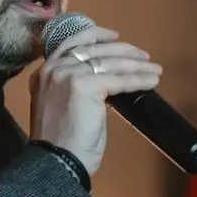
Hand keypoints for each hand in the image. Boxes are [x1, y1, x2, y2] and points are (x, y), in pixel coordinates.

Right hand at [29, 21, 160, 173]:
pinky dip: (138, 80)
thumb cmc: (60, 143)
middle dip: (123, 51)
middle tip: (142, 56)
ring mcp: (68, 74)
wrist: (56, 160)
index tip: (114, 36)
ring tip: (154, 69)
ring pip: (109, 63)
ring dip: (136, 66)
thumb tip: (103, 81)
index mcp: (43, 73)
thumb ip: (74, 88)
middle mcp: (53, 69)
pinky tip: (151, 81)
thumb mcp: (60, 106)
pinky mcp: (85, 84)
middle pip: (94, 50)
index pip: (71, 44)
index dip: (95, 36)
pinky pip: (119, 80)